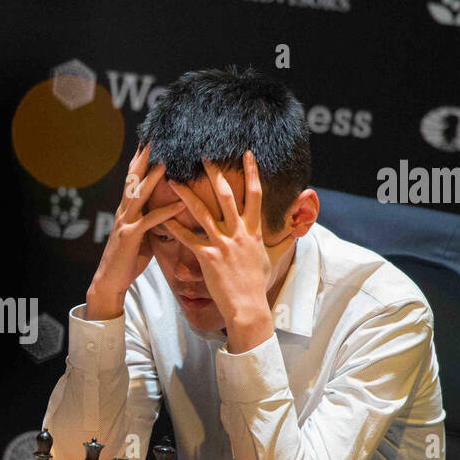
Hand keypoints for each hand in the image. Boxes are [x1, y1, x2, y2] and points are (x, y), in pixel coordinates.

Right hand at [85, 143, 185, 319]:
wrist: (109, 281)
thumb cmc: (127, 259)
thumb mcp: (141, 234)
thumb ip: (151, 219)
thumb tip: (168, 209)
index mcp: (127, 209)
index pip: (134, 177)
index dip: (141, 158)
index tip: (150, 139)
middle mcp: (124, 211)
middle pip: (133, 178)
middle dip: (144, 157)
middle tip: (155, 137)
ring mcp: (126, 223)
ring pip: (139, 195)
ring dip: (153, 177)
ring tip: (167, 161)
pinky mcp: (131, 238)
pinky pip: (150, 222)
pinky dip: (166, 212)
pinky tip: (180, 204)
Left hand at [164, 151, 273, 351]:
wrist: (248, 306)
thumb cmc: (257, 283)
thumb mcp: (272, 258)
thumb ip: (282, 240)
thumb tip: (296, 231)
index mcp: (253, 230)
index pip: (255, 194)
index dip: (252, 172)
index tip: (247, 153)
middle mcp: (238, 232)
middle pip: (226, 195)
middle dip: (215, 173)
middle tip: (202, 155)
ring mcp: (222, 244)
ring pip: (202, 212)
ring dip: (186, 194)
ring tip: (173, 180)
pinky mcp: (207, 257)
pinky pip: (187, 238)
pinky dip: (174, 227)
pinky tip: (162, 217)